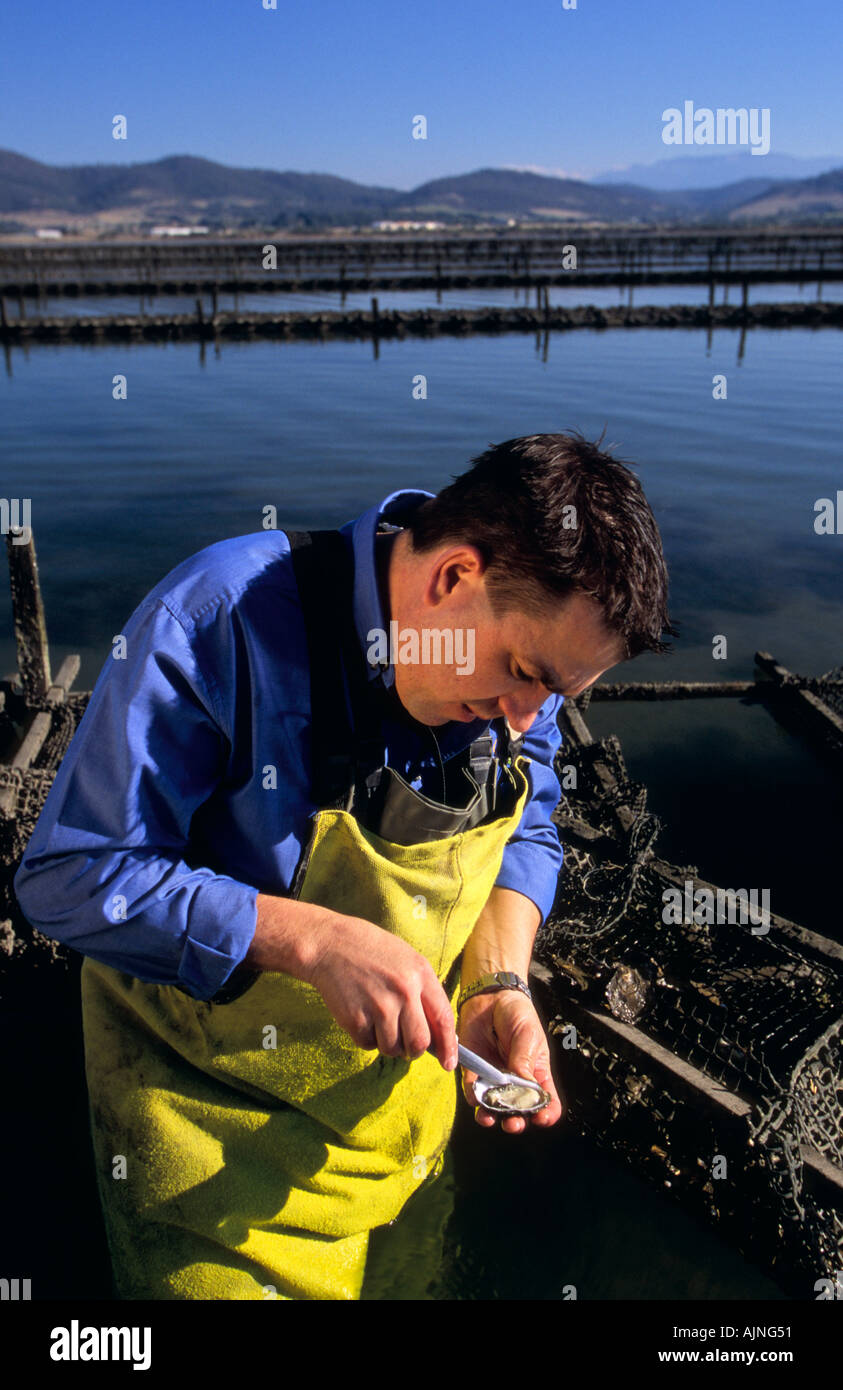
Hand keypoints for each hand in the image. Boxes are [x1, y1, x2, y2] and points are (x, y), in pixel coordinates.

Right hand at [307, 911, 457, 1071]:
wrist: (330, 943)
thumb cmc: (372, 951)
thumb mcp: (407, 960)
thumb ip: (423, 992)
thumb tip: (438, 1033)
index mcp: (420, 974)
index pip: (443, 1019)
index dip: (448, 1046)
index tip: (449, 1063)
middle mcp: (403, 992)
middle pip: (419, 1043)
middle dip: (413, 1050)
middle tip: (405, 1044)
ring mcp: (379, 1006)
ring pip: (392, 1049)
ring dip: (386, 1043)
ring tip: (377, 1018)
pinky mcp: (355, 1018)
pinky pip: (367, 1045)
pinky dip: (365, 1037)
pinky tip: (360, 1014)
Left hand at [457, 990, 564, 1133]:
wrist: (491, 998)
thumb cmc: (517, 1016)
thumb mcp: (528, 1035)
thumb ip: (524, 1060)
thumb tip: (524, 1086)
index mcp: (536, 1075)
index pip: (546, 1102)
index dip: (546, 1114)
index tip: (541, 1118)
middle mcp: (516, 1083)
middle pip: (518, 1113)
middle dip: (516, 1122)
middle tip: (512, 1123)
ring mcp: (494, 1080)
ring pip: (493, 1109)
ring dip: (490, 1116)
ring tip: (488, 1117)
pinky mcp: (474, 1073)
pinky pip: (472, 1091)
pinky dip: (472, 1096)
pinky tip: (474, 1095)